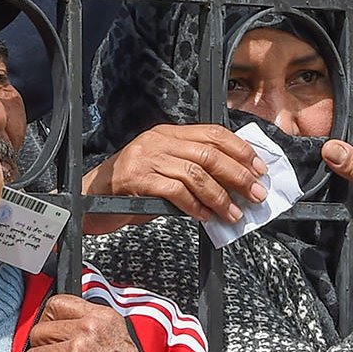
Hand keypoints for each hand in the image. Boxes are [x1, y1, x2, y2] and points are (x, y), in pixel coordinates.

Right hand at [81, 123, 269, 233]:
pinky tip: (205, 217)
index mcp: (170, 134)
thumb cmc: (136, 188)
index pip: (213, 133)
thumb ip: (195, 169)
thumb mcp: (167, 170)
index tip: (259, 169)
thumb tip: (237, 184)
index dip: (240, 151)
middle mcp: (159, 141)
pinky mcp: (137, 179)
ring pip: (196, 174)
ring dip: (220, 197)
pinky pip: (176, 192)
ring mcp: (147, 159)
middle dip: (238, 175)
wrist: (93, 197)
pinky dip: (195, 206)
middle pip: (209, 154)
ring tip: (234, 214)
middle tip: (256, 194)